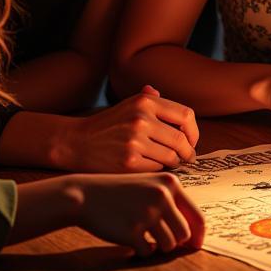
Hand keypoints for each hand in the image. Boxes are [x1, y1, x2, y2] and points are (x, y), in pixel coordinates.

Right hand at [65, 86, 198, 172]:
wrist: (77, 141)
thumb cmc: (109, 124)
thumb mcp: (131, 104)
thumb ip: (157, 104)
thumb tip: (185, 116)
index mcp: (145, 102)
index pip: (185, 115)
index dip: (194, 131)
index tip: (191, 140)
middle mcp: (141, 119)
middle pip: (181, 139)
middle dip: (188, 151)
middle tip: (188, 158)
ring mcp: (135, 141)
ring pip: (171, 156)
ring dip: (174, 162)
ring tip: (172, 163)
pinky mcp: (128, 162)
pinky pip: (156, 168)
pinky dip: (157, 169)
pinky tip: (151, 167)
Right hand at [72, 172, 204, 256]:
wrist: (87, 195)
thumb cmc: (122, 194)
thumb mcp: (150, 187)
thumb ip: (172, 204)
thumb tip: (194, 236)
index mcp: (170, 184)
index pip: (197, 216)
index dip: (199, 235)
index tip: (196, 246)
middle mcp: (162, 197)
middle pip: (184, 235)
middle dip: (174, 241)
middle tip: (160, 239)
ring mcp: (147, 214)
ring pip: (168, 245)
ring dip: (158, 246)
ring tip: (145, 236)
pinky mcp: (132, 231)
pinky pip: (147, 252)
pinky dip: (141, 250)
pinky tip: (131, 239)